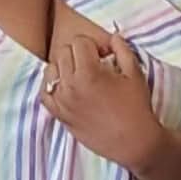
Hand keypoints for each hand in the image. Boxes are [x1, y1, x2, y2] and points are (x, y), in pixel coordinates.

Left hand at [39, 30, 163, 168]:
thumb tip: (113, 37)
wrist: (133, 142)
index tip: (106, 56)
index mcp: (89, 73)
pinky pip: (44, 94)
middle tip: (95, 65)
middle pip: (64, 52)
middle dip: (79, 53)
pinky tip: (66, 88)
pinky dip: (52, 87)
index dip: (95, 45)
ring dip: (64, 67)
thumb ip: (122, 50)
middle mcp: (70, 86)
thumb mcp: (134, 74)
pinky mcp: (60, 116)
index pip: (80, 42)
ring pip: (50, 70)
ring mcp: (62, 102)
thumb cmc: (137, 108)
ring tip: (80, 76)